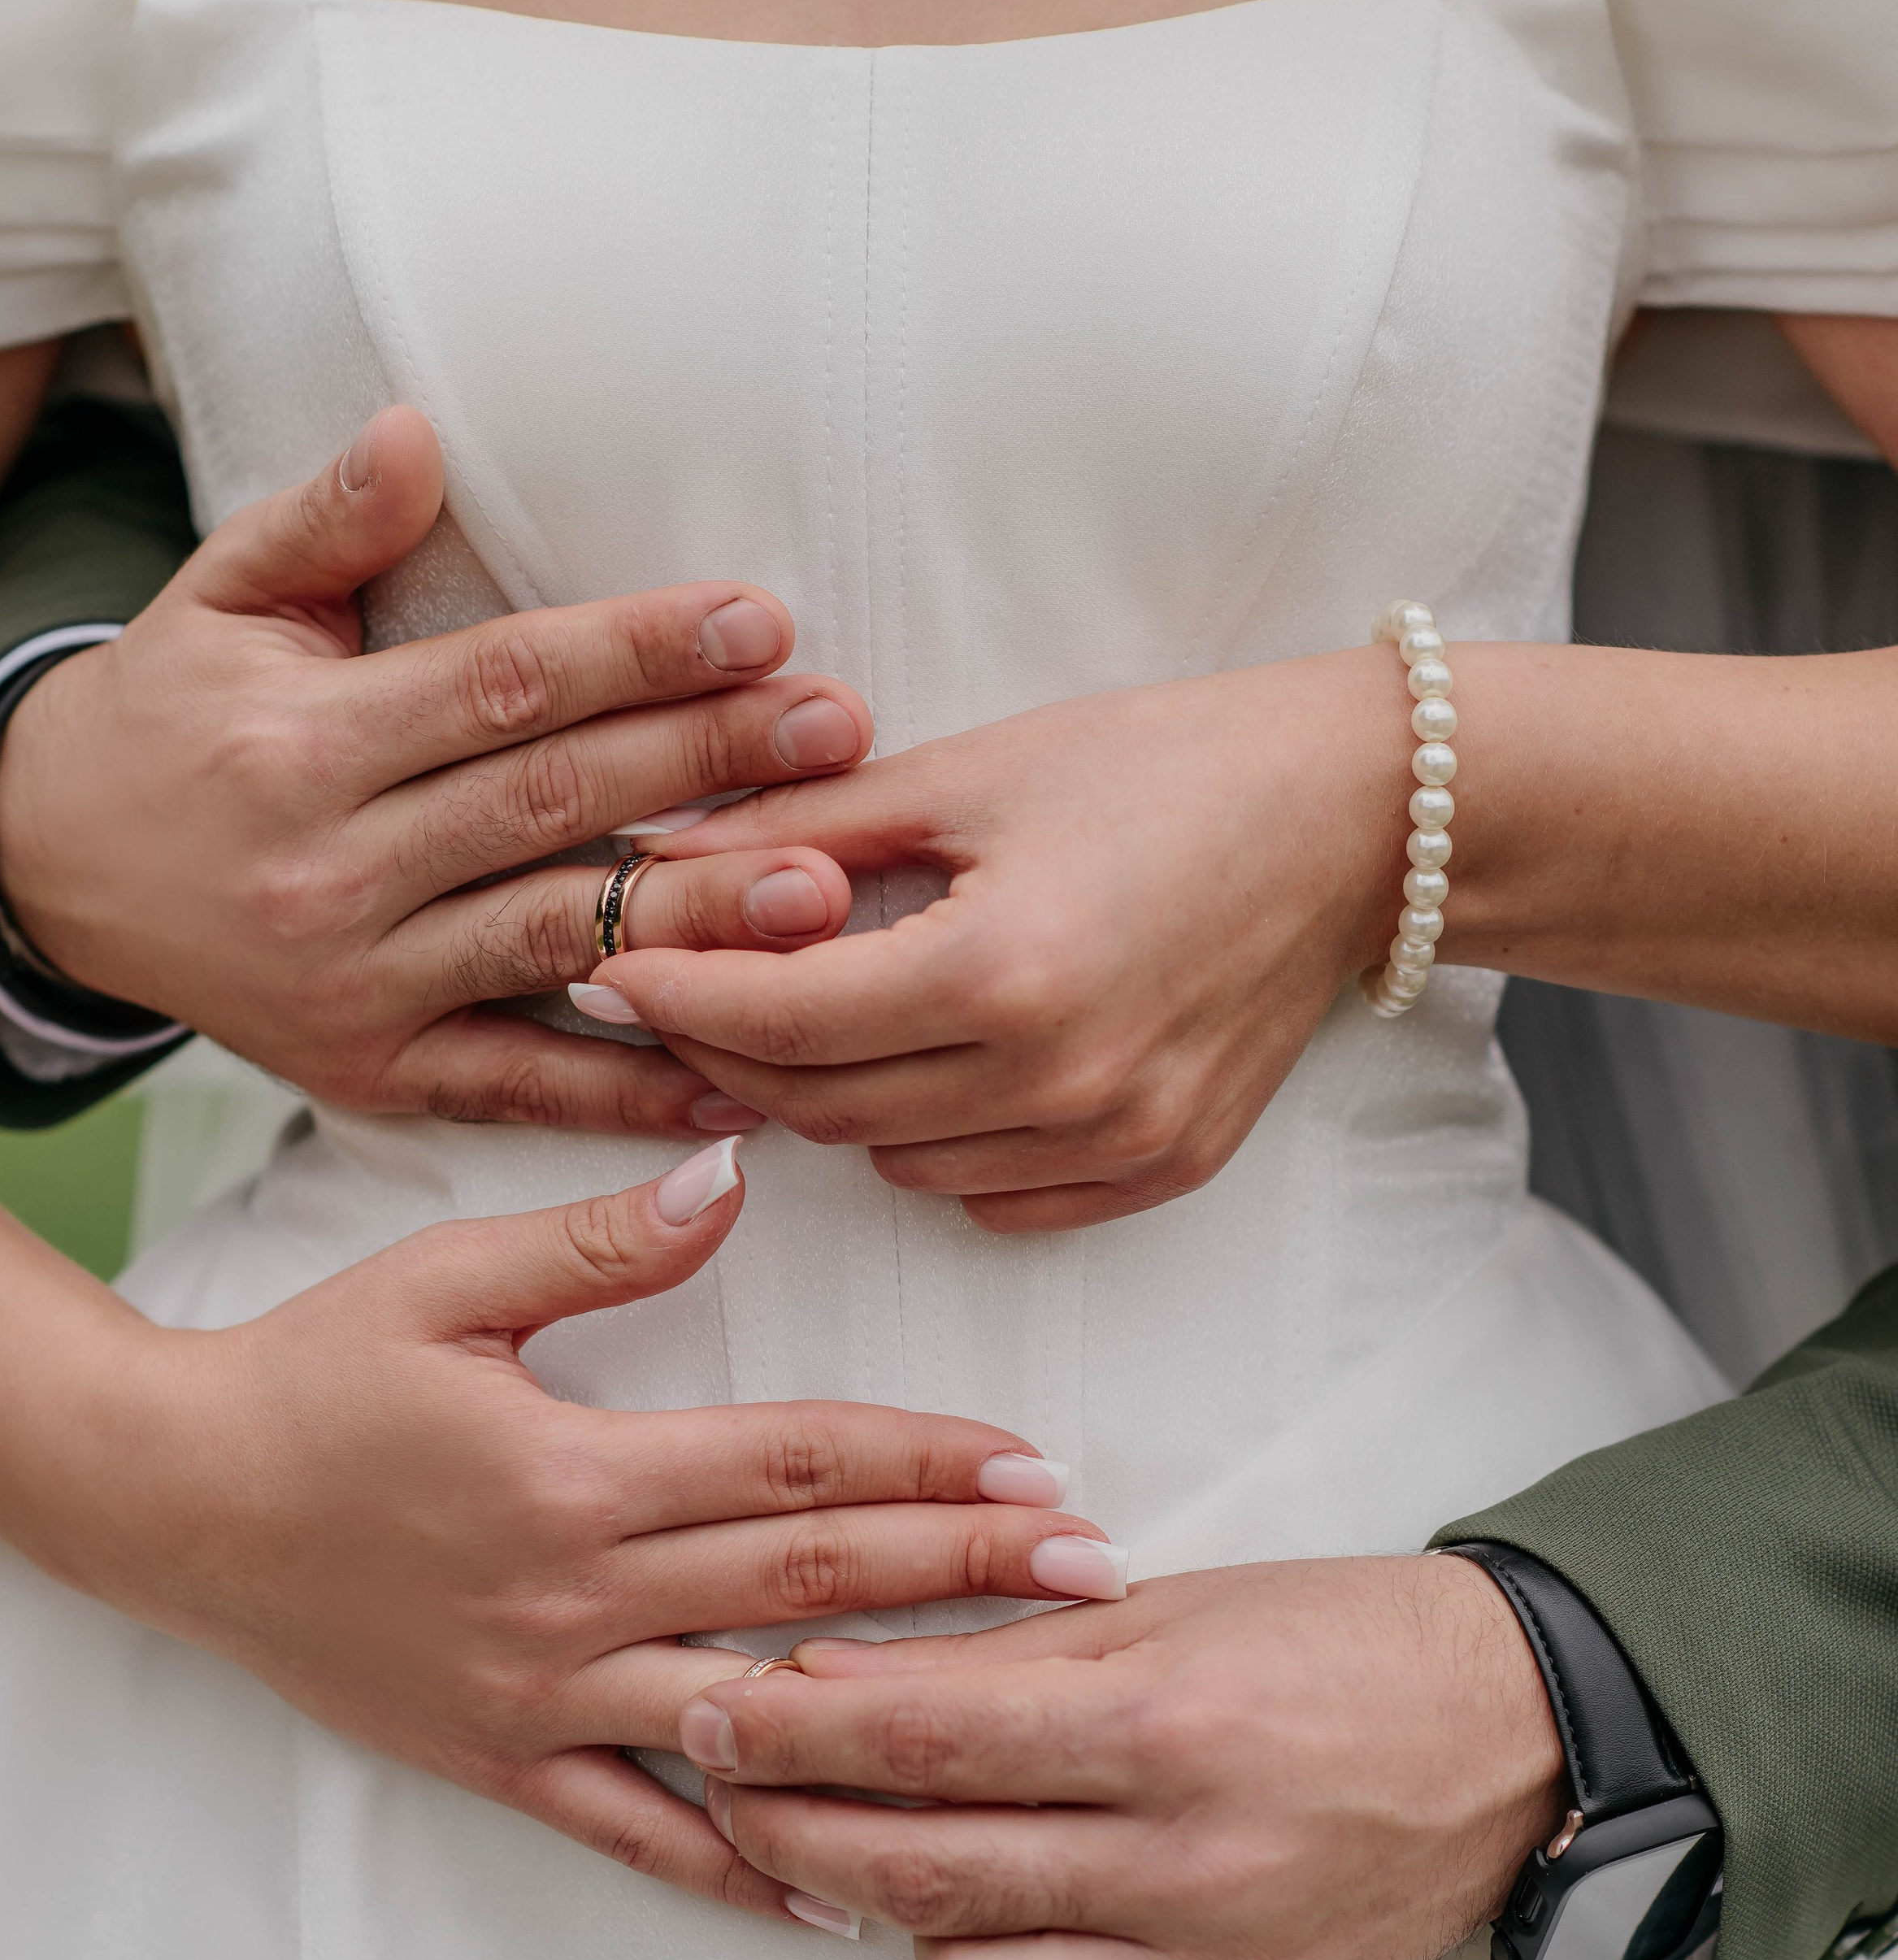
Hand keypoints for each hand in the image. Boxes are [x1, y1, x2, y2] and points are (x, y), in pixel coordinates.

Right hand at [0, 405, 867, 1136]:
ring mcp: (354, 984)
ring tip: (823, 893)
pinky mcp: (372, 1074)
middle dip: (703, 763)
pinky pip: (521, 1082)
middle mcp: (328, 869)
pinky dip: (631, 1088)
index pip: (503, 686)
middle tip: (837, 730)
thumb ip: (324, 520)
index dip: (637, 652)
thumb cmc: (176, 715)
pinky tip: (743, 1071)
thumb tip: (417, 432)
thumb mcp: (221, 597)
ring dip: (695, 922)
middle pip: (549, 806)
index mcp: (304, 741)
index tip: (761, 620)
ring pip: (551, 943)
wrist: (53, 873)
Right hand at [74, 1139, 1111, 1915]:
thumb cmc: (312, 1377)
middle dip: (965, 1577)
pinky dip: (740, 1865)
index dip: (925, 1467)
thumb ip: (600, 1241)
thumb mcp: (445, 1280)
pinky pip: (639, 1830)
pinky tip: (837, 1896)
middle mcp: (576, 1597)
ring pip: (754, 1715)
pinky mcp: (504, 1760)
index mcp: (577, 1475)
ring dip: (895, 1715)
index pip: (792, 1470)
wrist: (173, 1502)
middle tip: (1097, 1575)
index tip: (1038, 1468)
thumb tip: (735, 1177)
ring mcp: (544, 1696)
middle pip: (808, 1589)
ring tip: (1022, 1720)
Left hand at [588, 647, 1405, 1226]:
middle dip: (731, 1049)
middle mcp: (1058, 1082)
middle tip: (684, 988)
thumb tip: (656, 866)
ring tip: (816, 1011)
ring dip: (834, 1096)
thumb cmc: (1164, 764)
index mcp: (1003, 971)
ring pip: (894, 1160)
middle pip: (820, 1108)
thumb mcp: (972, 770)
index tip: (607, 965)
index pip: (780, 1022)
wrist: (1352, 819)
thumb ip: (804, 831)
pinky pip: (988, 1194)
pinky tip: (933, 1063)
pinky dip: (934, 1141)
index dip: (674, 996)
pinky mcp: (1156, 1168)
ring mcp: (1114, 1140)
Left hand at [679, 1556, 1563, 1959]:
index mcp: (1169, 1728)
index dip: (792, 1733)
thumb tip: (820, 1682)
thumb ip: (989, 1660)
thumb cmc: (1329, 1648)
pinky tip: (1019, 1925)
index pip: (923, 1742)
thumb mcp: (1158, 1612)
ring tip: (914, 1857)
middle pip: (921, 1877)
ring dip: (905, 1926)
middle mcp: (1190, 1867)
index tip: (712, 1716)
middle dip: (793, 1834)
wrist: (1509, 1740)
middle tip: (731, 1793)